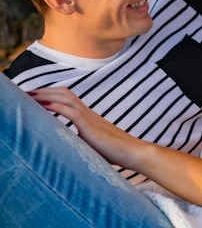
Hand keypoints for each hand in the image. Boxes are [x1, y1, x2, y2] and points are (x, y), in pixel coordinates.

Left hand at [27, 87, 146, 168]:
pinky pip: (72, 112)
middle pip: (65, 93)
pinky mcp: (91, 128)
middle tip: (27, 92)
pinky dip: (56, 106)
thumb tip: (66, 144)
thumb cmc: (116, 151)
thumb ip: (80, 139)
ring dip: (46, 95)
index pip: (68, 98)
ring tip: (30, 96)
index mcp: (89, 116)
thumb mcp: (93, 143)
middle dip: (44, 91)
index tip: (34, 96)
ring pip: (66, 98)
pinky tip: (44, 106)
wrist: (134, 152)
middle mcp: (89, 114)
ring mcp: (91, 119)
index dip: (51, 94)